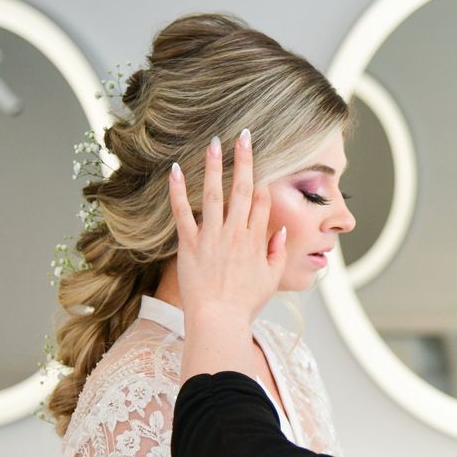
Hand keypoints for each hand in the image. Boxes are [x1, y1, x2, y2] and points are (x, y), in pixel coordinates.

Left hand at [168, 130, 287, 378]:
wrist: (218, 321)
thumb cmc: (245, 304)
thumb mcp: (272, 279)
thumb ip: (277, 253)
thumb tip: (279, 232)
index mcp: (256, 240)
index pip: (261, 202)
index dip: (260, 181)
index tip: (258, 164)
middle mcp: (236, 233)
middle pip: (242, 189)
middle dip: (244, 160)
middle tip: (244, 136)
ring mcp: (212, 237)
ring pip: (214, 194)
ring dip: (215, 166)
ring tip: (214, 142)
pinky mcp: (190, 244)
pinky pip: (183, 213)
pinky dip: (178, 191)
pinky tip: (177, 170)